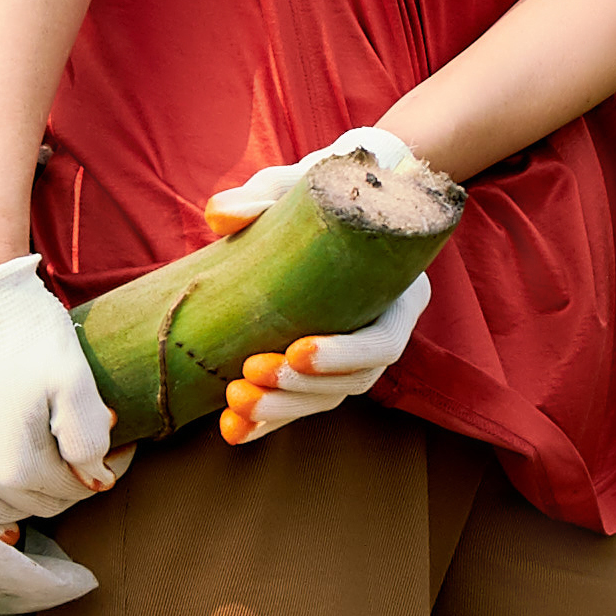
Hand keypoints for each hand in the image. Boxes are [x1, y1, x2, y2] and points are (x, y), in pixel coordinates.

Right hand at [0, 255, 122, 525]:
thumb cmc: (23, 329)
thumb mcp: (72, 378)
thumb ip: (88, 438)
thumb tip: (96, 479)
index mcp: (16, 466)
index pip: (76, 489)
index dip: (106, 467)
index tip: (122, 441)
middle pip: (42, 503)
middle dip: (73, 481)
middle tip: (95, 447)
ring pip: (3, 509)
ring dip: (33, 495)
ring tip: (55, 464)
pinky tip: (4, 494)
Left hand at [200, 126, 443, 444]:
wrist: (323, 207)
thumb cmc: (319, 192)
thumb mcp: (297, 184)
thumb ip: (261, 194)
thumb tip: (219, 216)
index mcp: (395, 290)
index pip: (383, 341)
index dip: (343, 354)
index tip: (297, 350)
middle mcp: (382, 330)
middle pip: (353, 382)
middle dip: (300, 389)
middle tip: (249, 376)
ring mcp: (352, 355)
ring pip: (326, 399)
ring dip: (281, 409)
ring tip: (235, 402)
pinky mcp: (319, 370)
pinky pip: (300, 405)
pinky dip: (268, 422)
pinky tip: (231, 431)